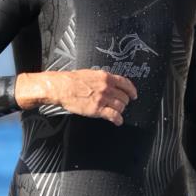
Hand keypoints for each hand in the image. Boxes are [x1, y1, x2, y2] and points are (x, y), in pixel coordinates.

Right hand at [15, 69, 137, 124]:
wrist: (62, 87)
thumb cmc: (72, 80)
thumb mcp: (91, 74)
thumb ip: (102, 79)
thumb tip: (110, 83)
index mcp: (105, 77)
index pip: (125, 83)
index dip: (131, 90)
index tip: (134, 95)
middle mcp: (106, 87)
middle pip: (124, 97)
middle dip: (124, 102)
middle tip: (121, 105)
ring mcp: (102, 99)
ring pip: (120, 106)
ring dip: (120, 110)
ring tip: (117, 112)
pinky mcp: (97, 110)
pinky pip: (113, 115)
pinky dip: (118, 119)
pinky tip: (118, 121)